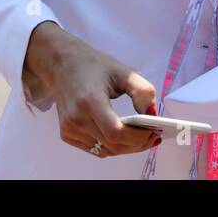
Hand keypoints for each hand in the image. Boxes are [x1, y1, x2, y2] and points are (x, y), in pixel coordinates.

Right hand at [23, 22, 160, 157]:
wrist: (63, 65)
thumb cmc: (94, 66)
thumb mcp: (123, 71)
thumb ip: (142, 91)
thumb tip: (151, 114)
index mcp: (90, 101)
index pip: (116, 132)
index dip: (138, 137)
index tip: (154, 131)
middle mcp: (76, 119)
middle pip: (113, 145)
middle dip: (137, 144)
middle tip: (153, 136)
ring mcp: (69, 129)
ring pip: (106, 151)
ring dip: (127, 148)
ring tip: (142, 136)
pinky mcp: (67, 135)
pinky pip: (95, 149)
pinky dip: (113, 147)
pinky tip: (124, 136)